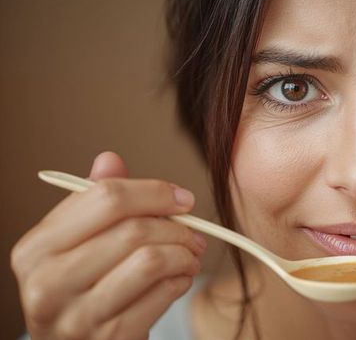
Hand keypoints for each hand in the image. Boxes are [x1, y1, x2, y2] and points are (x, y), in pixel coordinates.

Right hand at [11, 151, 206, 339]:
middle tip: (193, 232)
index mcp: (36, 248)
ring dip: (184, 254)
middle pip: (133, 230)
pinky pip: (162, 294)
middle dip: (176, 227)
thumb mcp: (77, 244)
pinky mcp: (110, 339)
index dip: (153, 192)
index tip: (182, 198)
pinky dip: (182, 280)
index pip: (105, 199)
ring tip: (190, 254)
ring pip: (151, 261)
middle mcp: (48, 283)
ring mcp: (78, 316)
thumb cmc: (81, 287)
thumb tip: (110, 159)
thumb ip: (93, 202)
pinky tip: (180, 278)